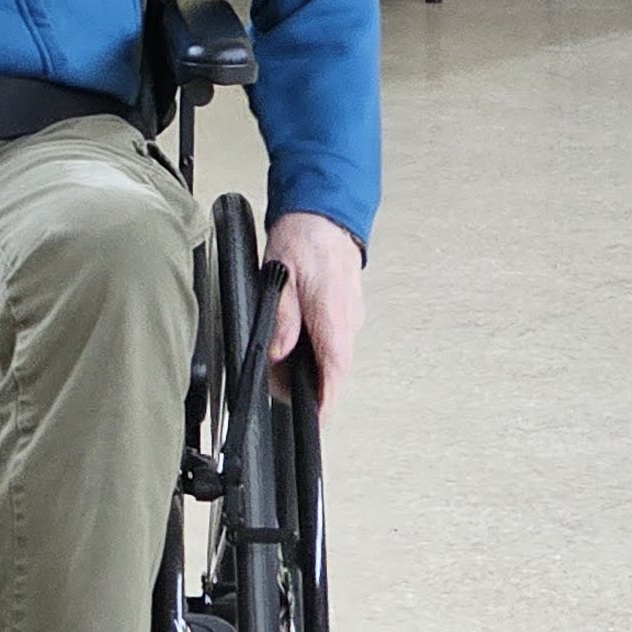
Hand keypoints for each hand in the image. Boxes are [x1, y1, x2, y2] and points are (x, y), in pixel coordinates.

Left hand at [265, 211, 363, 409]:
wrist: (325, 212)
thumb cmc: (304, 238)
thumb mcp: (280, 278)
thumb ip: (282, 319)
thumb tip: (280, 353)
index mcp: (334, 316)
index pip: (335, 371)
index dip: (326, 400)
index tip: (317, 419)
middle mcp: (348, 320)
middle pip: (333, 367)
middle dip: (310, 385)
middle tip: (282, 390)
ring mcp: (351, 314)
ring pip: (333, 352)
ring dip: (312, 365)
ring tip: (282, 368)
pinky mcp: (347, 307)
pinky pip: (334, 337)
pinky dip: (317, 347)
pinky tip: (297, 342)